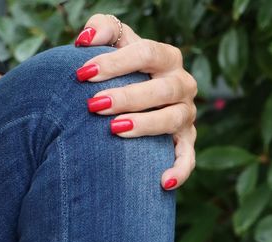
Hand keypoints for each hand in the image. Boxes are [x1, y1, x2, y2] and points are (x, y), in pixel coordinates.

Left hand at [74, 14, 196, 190]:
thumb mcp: (114, 43)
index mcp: (167, 57)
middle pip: (163, 88)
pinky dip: (180, 169)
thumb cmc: (122, 69)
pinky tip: (163, 182)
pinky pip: (188, 156)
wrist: (138, 95)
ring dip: (147, 125)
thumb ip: (102, 29)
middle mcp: (182, 83)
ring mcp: (186, 113)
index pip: (147, 53)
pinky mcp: (186, 140)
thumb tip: (86, 40)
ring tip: (116, 130)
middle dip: (129, 97)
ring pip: (175, 118)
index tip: (82, 75)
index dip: (116, 62)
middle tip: (94, 105)